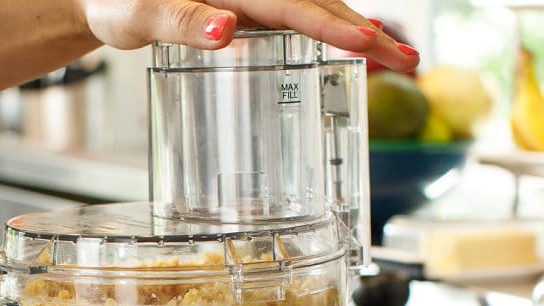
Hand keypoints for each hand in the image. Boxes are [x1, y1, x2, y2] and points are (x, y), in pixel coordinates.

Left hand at [79, 0, 417, 71]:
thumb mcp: (135, 14)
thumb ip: (180, 19)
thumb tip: (227, 28)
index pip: (289, 3)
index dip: (330, 25)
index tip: (366, 42)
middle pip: (316, 1)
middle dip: (364, 31)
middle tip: (408, 60)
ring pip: (314, 5)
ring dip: (356, 30)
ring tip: (397, 57)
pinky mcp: (248, 2)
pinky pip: (296, 13)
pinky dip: (329, 28)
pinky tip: (354, 44)